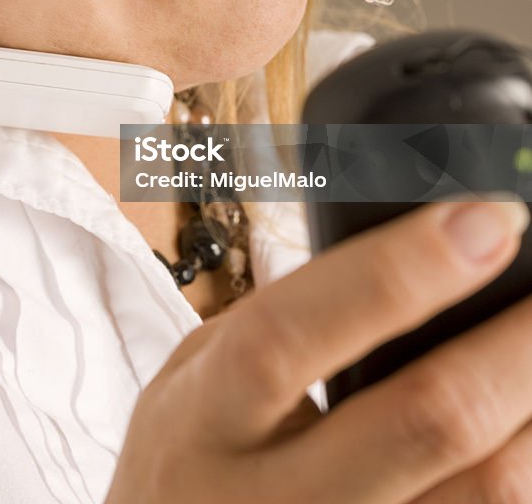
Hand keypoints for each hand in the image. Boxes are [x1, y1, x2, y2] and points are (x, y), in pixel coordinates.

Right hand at [106, 199, 531, 502]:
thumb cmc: (194, 453)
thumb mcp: (202, 372)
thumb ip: (287, 323)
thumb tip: (424, 246)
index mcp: (205, 415)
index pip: (292, 332)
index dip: (397, 271)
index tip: (487, 217)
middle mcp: (266, 501)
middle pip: (422, 421)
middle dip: (513, 344)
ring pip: (485, 491)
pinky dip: (523, 465)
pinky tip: (526, 421)